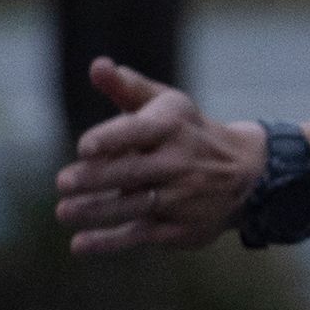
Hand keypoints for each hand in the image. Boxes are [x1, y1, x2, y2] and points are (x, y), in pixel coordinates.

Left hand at [52, 58, 266, 254]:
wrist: (246, 174)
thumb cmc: (188, 133)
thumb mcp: (166, 104)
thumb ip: (127, 87)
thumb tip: (97, 65)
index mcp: (172, 127)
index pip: (139, 131)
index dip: (111, 139)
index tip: (84, 147)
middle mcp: (181, 163)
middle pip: (132, 172)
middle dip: (96, 179)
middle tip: (63, 183)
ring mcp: (184, 198)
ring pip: (133, 207)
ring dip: (96, 211)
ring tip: (64, 211)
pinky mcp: (183, 228)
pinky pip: (140, 235)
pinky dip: (109, 242)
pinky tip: (80, 244)